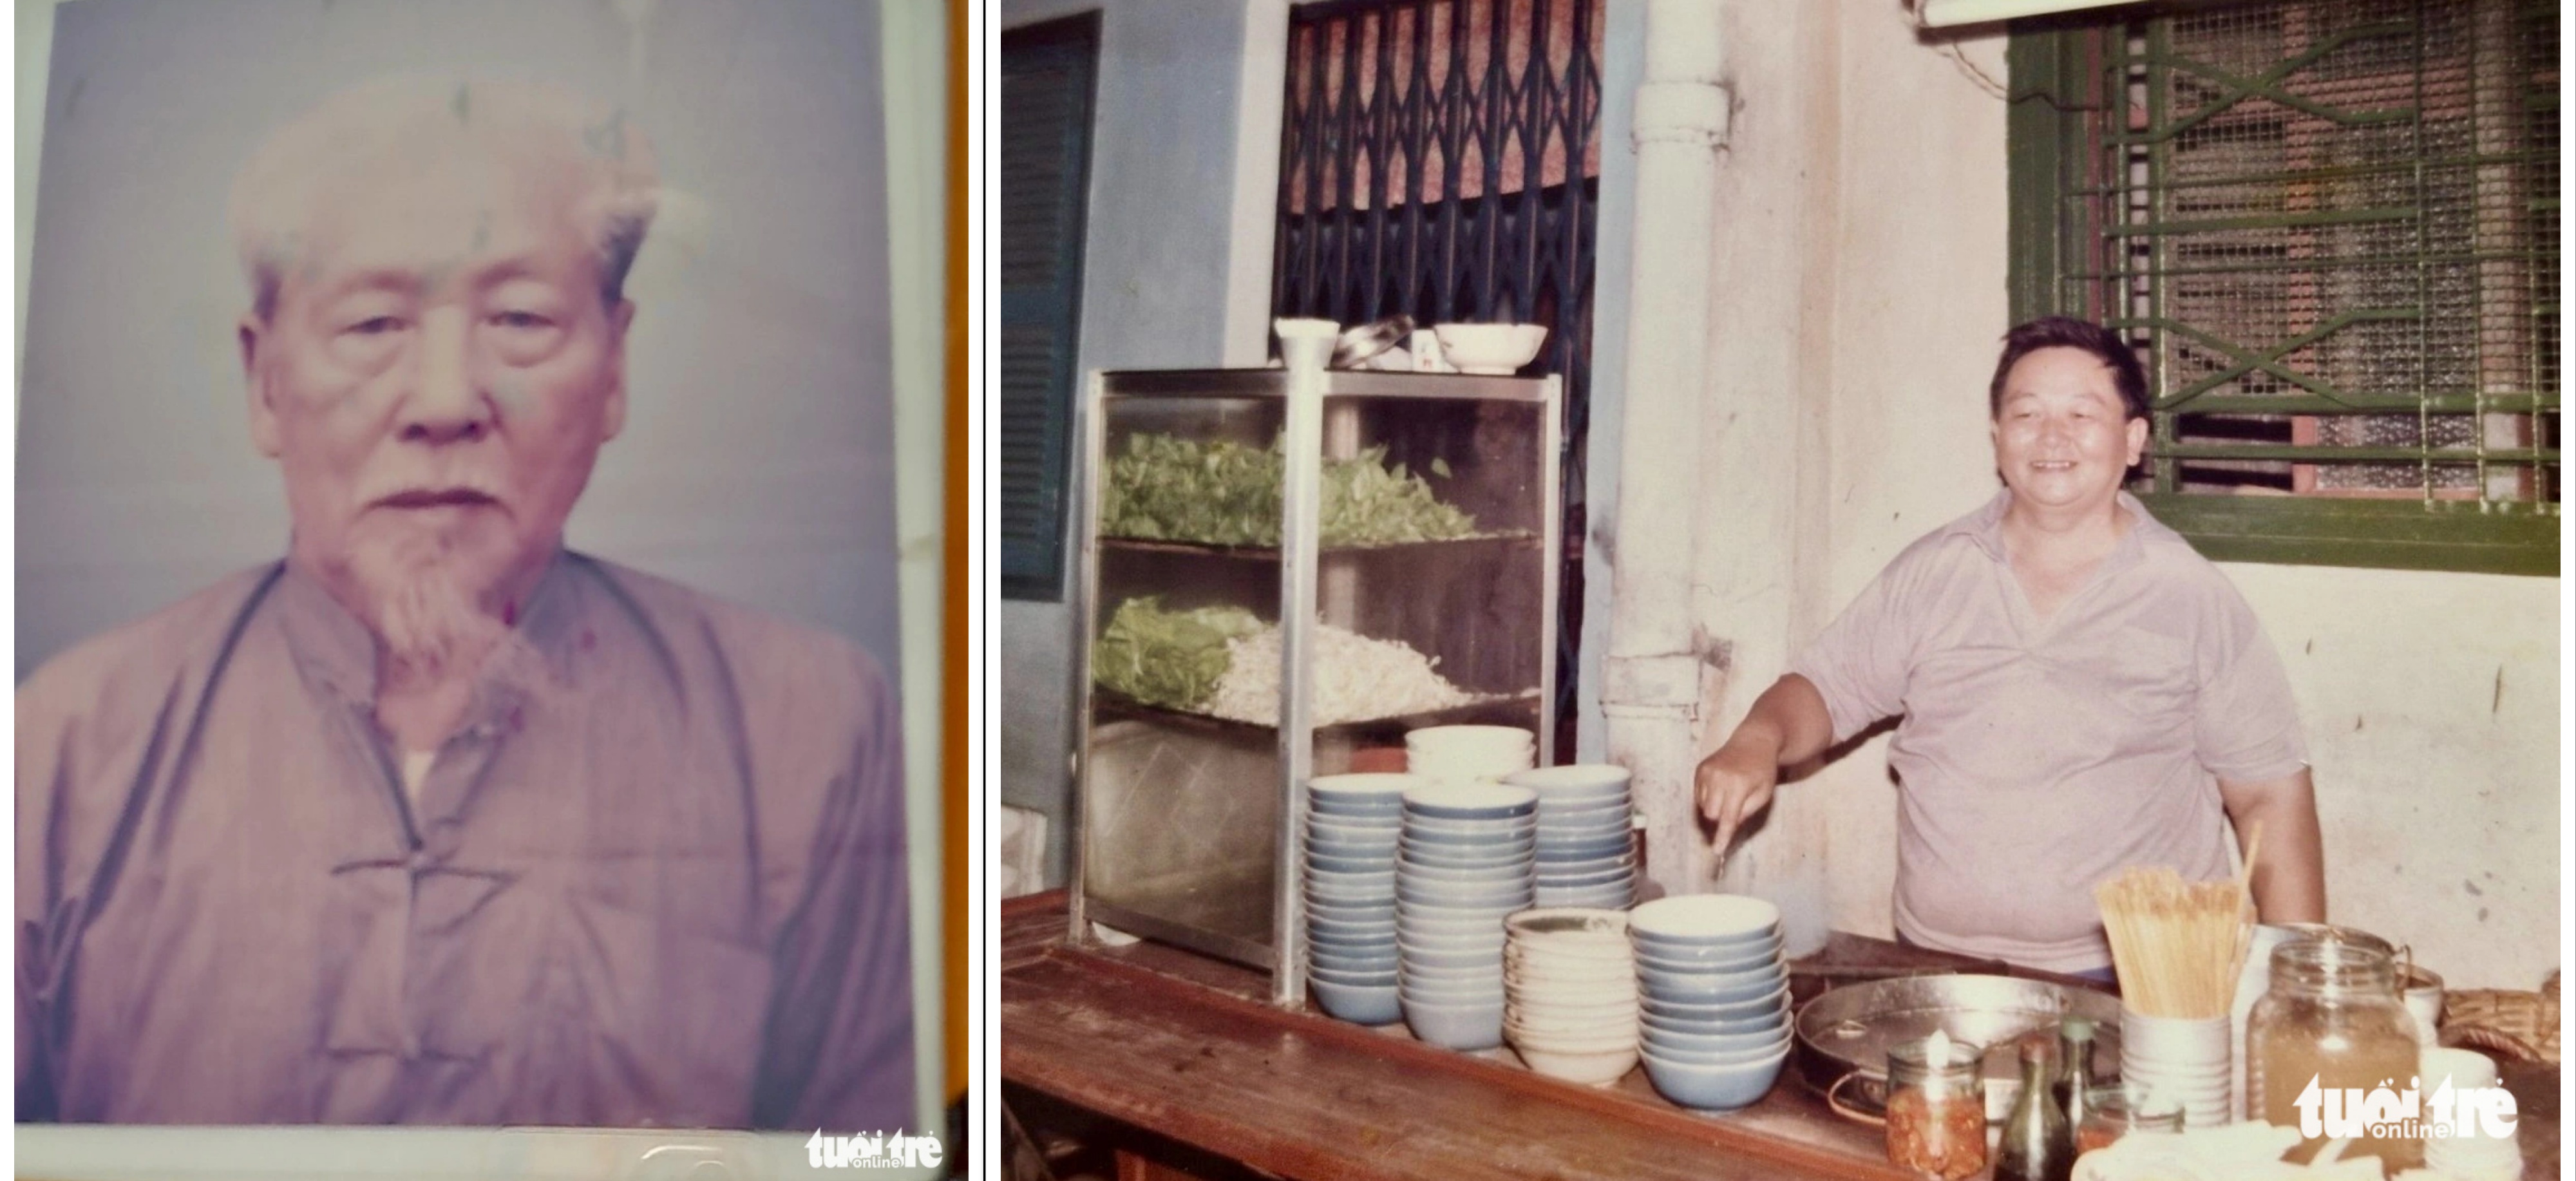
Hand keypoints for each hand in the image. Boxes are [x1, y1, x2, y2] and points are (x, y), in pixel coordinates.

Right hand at [1695, 738, 1779, 858]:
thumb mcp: (1763, 794)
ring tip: (1730, 793)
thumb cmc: (1763, 771)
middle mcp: (1718, 778)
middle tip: (1736, 808)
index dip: (1722, 836)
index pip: (1727, 818)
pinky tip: (1721, 786)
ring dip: (1715, 807)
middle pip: (1711, 815)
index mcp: (1738, 785)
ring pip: (1703, 806)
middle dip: (1721, 818)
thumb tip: (1727, 827)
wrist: (1754, 742)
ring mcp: (1706, 772)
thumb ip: (1745, 812)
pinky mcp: (1700, 769)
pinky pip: (1698, 795)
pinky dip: (1709, 797)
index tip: (1717, 850)